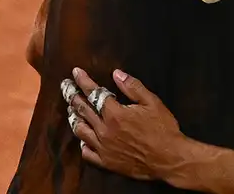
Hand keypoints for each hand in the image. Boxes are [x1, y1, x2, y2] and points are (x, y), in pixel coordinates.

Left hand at [61, 67, 185, 181]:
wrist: (168, 159)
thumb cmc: (163, 129)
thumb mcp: (153, 102)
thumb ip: (133, 87)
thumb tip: (117, 73)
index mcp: (115, 114)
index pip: (94, 93)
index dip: (83, 81)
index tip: (75, 72)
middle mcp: (105, 130)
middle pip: (82, 109)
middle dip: (72, 95)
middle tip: (65, 86)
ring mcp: (103, 147)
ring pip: (80, 130)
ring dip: (74, 117)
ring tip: (71, 109)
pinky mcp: (106, 161)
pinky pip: (86, 152)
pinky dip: (82, 142)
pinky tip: (82, 137)